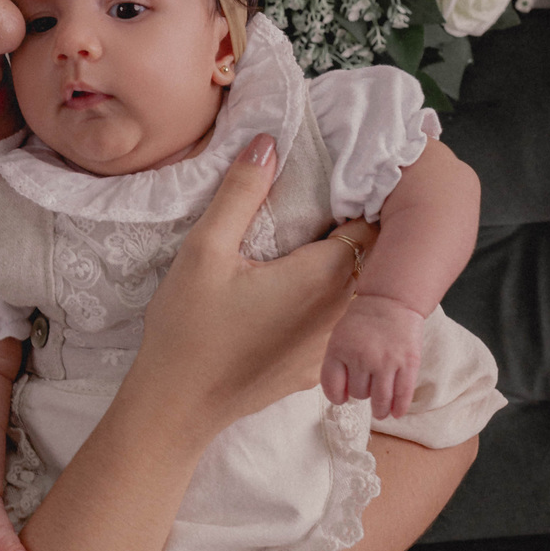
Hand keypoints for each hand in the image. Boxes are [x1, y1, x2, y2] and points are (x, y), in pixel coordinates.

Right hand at [137, 135, 377, 440]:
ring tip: (309, 242)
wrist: (177, 409)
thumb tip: (269, 141)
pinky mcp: (314, 368)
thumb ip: (241, 192)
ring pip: (357, 293)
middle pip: (372, 259)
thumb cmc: (188, 330)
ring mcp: (331, 346)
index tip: (336, 180)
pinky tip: (292, 292)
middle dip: (355, 229)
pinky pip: (338, 323)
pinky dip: (328, 301)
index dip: (360, 198)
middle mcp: (340, 314)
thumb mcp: (205, 250)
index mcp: (323, 278)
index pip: (372, 224)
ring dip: (344, 267)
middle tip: (324, 202)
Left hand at [320, 292, 423, 419]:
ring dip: (380, 409)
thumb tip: (342, 396)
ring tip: (380, 412)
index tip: (342, 398)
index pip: (332, 387)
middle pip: (358, 394)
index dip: (337, 397)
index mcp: (339, 350)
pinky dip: (399, 407)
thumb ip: (337, 364)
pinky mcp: (408, 363)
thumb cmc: (363, 321)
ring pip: (380, 399)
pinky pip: (402, 394)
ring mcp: (386, 362)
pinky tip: (396, 413)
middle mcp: (361, 358)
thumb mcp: (340, 337)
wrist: (392, 300)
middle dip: (362, 394)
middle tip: (367, 388)